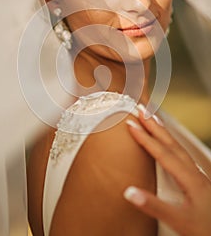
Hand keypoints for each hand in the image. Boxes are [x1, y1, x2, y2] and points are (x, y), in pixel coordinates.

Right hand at [124, 110, 210, 235]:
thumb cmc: (205, 229)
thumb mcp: (179, 221)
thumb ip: (154, 206)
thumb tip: (128, 191)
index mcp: (189, 179)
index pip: (162, 153)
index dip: (145, 138)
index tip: (131, 124)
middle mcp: (194, 172)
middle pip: (171, 143)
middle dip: (154, 125)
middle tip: (141, 109)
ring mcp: (197, 175)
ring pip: (178, 147)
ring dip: (163, 132)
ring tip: (152, 119)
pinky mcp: (198, 181)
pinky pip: (182, 154)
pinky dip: (171, 144)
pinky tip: (168, 146)